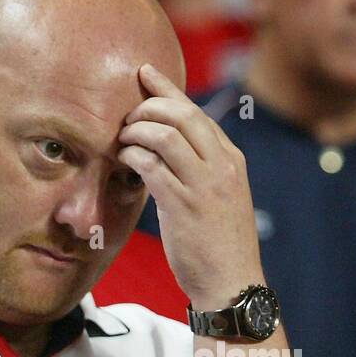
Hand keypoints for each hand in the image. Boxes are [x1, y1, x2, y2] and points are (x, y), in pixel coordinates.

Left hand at [118, 64, 264, 310]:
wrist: (232, 283)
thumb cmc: (220, 244)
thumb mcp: (221, 197)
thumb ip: (201, 170)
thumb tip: (164, 150)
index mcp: (231, 160)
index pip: (197, 112)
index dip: (167, 90)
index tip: (144, 73)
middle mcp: (222, 166)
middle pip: (181, 114)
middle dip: (148, 107)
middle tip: (128, 118)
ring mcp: (205, 185)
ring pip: (166, 134)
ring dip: (137, 131)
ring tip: (123, 141)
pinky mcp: (184, 206)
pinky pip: (152, 166)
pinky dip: (133, 156)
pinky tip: (125, 161)